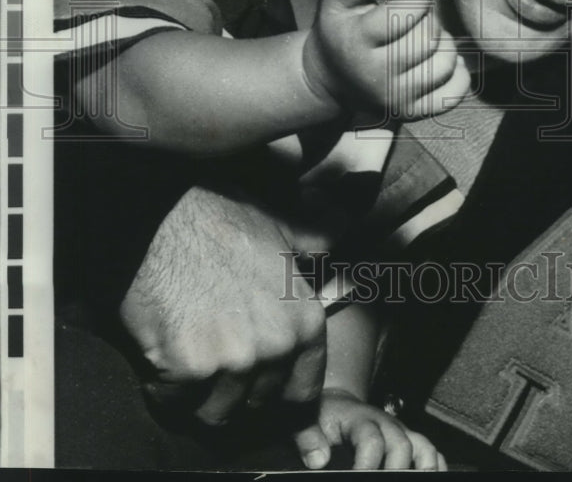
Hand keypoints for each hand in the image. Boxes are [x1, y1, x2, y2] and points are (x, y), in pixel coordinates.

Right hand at [119, 186, 325, 426]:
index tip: (286, 421)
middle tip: (215, 358)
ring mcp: (233, 360)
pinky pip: (174, 403)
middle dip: (237, 391)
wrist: (162, 218)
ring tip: (187, 354)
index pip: (304, 391)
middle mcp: (276, 347)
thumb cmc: (221, 220)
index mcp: (304, 321)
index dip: (288, 403)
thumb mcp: (282, 226)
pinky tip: (160, 355)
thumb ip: (315, 242)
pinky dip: (163, 390)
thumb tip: (342, 231)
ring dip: (199, 395)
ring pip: (216, 412)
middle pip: (258, 404)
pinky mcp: (188, 369)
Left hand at [291, 388, 445, 470]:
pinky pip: (431, 452)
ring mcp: (401, 432)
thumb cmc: (323, 417)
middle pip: (402, 446)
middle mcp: (386, 424)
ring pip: (424, 448)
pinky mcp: (410, 441)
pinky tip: (430, 478)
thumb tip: (319, 460)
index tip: (359, 477)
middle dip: (396, 471)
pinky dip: (435, 467)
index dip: (367, 465)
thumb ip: (309, 438)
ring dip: (423, 469)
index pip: (371, 440)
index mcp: (361, 419)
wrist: (337, 403)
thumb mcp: (308, 422)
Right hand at [303, 0, 470, 119]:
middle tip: (423, 14)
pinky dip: (458, 74)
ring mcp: (396, 97)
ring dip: (445, 43)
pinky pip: (452, 93)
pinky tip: (443, 58)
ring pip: (443, 64)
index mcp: (357, 41)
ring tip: (430, 35)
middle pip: (426, 39)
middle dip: (431, 19)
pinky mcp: (412, 112)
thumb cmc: (340, 30)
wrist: (330, 80)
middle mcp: (376, 74)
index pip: (402, 15)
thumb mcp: (337, 0)